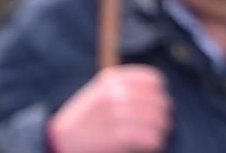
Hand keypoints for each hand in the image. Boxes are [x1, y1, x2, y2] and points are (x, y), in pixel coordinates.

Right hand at [48, 66, 169, 152]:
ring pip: (159, 121)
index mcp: (110, 80)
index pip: (153, 80)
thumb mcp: (100, 93)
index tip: (154, 104)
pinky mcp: (119, 136)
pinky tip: (146, 145)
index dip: (159, 93)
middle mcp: (114, 94)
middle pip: (160, 102)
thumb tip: (160, 95)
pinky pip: (152, 139)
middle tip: (156, 125)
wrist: (63, 139)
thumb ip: (125, 88)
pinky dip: (154, 143)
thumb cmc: (87, 118)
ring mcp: (116, 114)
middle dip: (162, 115)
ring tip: (152, 136)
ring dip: (160, 131)